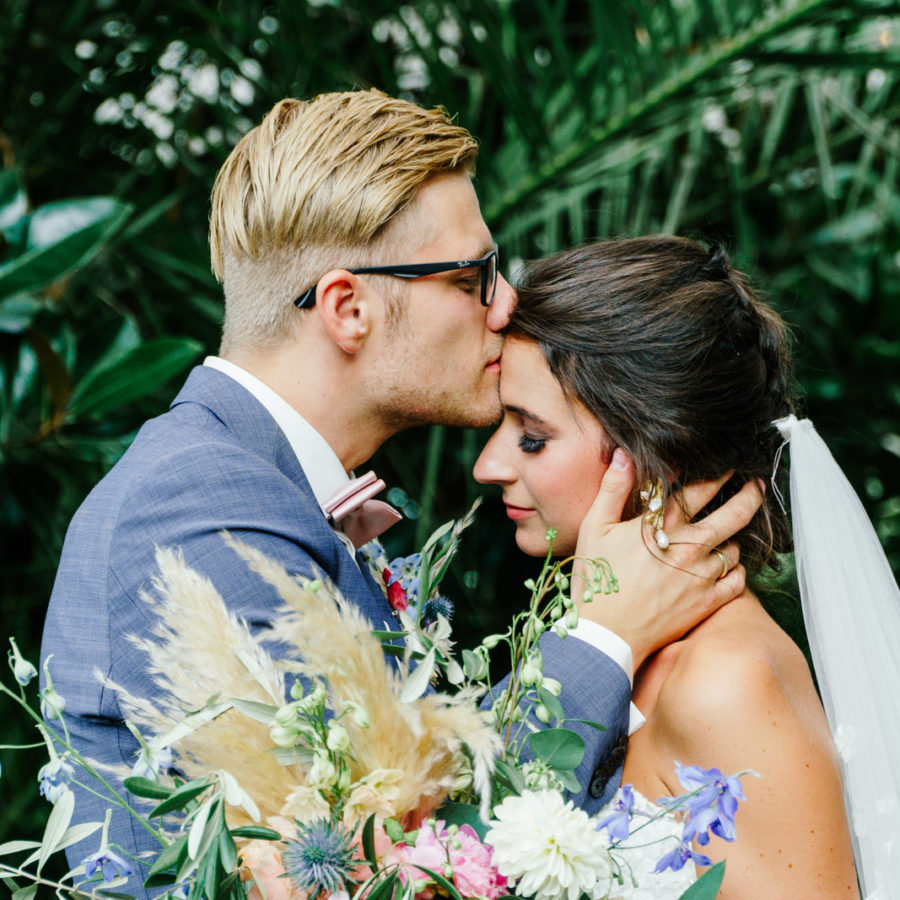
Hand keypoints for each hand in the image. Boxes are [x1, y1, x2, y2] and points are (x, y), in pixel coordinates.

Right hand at [572, 448, 761, 670]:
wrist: (607, 633)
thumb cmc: (597, 578)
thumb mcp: (594, 527)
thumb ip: (613, 488)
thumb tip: (623, 454)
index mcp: (662, 525)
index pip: (701, 490)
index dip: (719, 475)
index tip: (729, 466)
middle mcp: (688, 547)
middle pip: (734, 515)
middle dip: (749, 497)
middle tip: (755, 487)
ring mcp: (702, 576)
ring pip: (735, 548)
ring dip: (733, 538)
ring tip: (729, 534)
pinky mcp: (707, 602)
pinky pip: (737, 581)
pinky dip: (736, 570)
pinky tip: (727, 566)